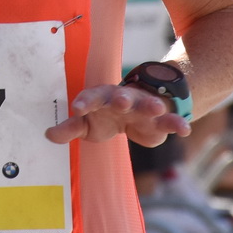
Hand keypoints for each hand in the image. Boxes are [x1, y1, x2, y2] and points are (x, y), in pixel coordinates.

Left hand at [46, 83, 188, 146]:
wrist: (136, 110)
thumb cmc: (105, 116)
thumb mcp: (87, 124)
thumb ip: (69, 129)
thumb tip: (47, 134)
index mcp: (102, 99)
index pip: (91, 98)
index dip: (85, 102)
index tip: (78, 108)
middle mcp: (123, 99)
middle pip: (122, 97)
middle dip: (122, 98)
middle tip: (121, 101)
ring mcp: (143, 107)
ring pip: (148, 105)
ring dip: (152, 105)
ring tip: (158, 108)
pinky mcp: (160, 120)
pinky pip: (170, 121)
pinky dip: (178, 124)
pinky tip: (186, 129)